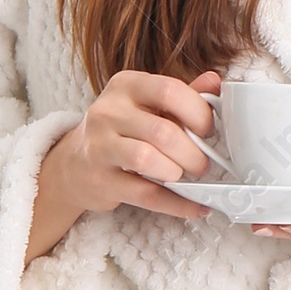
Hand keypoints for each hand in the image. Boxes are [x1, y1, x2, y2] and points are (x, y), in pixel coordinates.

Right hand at [25, 70, 220, 266]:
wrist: (75, 163)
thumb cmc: (120, 131)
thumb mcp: (147, 104)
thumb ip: (182, 95)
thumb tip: (215, 83)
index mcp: (126, 85)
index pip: (168, 90)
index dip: (197, 113)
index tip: (208, 130)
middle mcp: (108, 112)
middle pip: (161, 131)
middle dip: (192, 152)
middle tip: (202, 163)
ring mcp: (100, 146)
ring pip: (148, 160)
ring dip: (178, 173)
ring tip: (185, 176)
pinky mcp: (101, 180)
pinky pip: (145, 194)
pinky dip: (177, 204)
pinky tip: (195, 206)